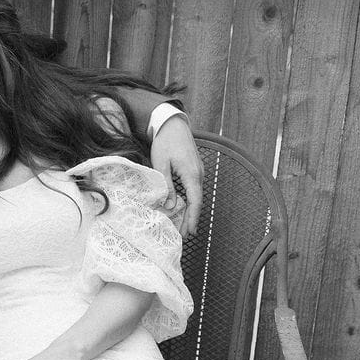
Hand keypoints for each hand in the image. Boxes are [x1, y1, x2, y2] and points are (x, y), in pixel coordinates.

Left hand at [150, 115, 202, 236]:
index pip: (195, 201)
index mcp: (192, 174)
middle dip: (191, 219)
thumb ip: (166, 185)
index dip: (192, 218)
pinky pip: (193, 190)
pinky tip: (182, 209)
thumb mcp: (161, 164)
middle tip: (185, 235)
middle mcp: (198, 174)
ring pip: (195, 196)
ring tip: (183, 226)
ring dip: (190, 211)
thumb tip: (169, 206)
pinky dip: (189, 201)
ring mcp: (197, 172)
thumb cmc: (165, 142)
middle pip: (197, 202)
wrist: (173, 124)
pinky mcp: (193, 170)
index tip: (189, 232)